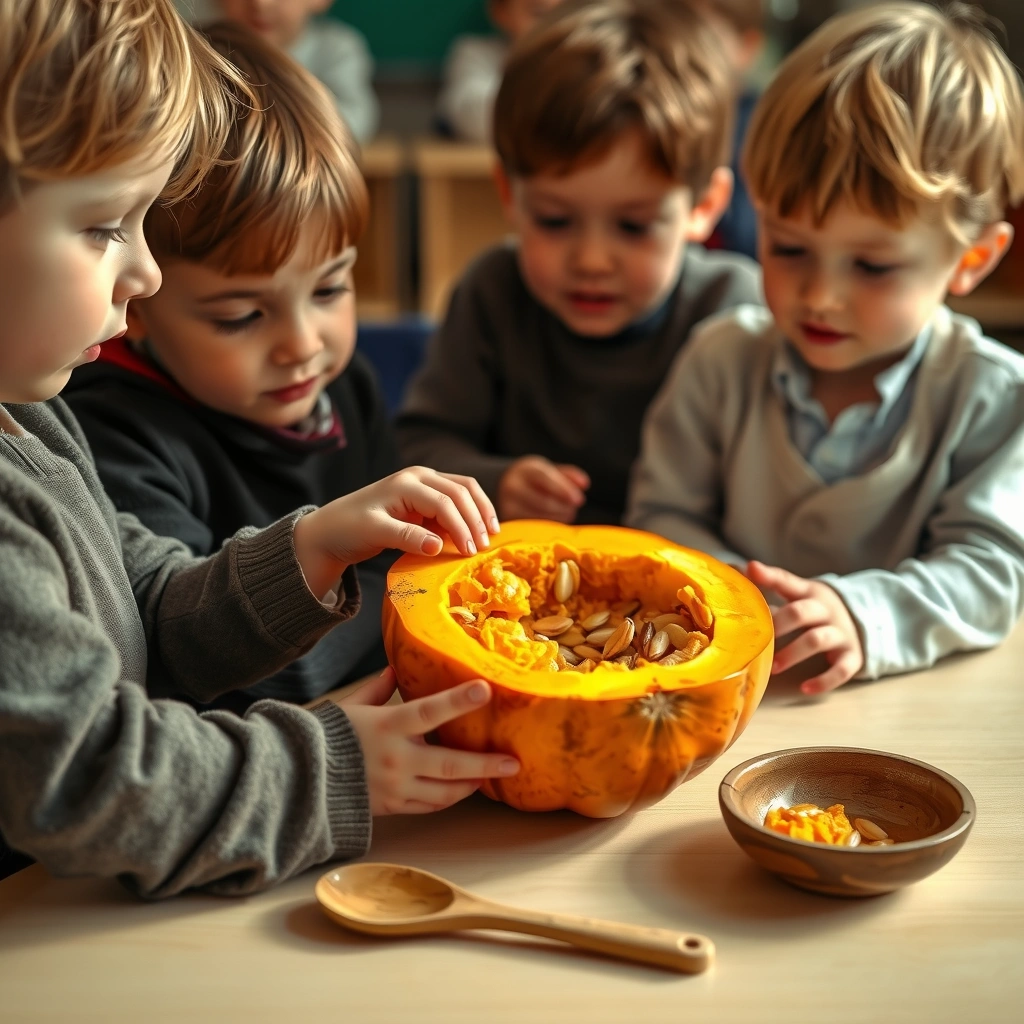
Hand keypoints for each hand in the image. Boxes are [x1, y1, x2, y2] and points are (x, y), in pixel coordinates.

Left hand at [293, 467, 498, 599]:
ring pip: (464, 490)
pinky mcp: (426, 496)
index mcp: (407, 483)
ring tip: (490, 536)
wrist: (333, 528)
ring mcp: (424, 484)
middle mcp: (419, 477)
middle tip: (483, 548)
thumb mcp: (375, 533)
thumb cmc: (350, 528)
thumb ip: (407, 538)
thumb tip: (438, 547)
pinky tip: (476, 533)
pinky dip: (470, 514)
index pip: (445, 502)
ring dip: (479, 512)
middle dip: (476, 519)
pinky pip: (456, 500)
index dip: (461, 527)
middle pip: (461, 491)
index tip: (469, 552)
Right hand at [336, 668, 519, 814]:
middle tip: (513, 761)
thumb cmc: (323, 736)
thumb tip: (394, 669)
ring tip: (492, 776)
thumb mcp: (350, 707)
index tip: (486, 689)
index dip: (458, 701)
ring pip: (444, 792)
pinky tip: (461, 790)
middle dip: (485, 764)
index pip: (429, 712)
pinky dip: (447, 798)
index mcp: (386, 727)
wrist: (295, 779)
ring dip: (471, 785)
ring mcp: (394, 787)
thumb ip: (377, 690)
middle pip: (450, 764)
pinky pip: (428, 806)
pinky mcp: (390, 807)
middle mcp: (395, 759)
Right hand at [498, 456, 589, 521]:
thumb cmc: (535, 479)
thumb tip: (585, 484)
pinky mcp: (509, 522)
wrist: (506, 486)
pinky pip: (534, 528)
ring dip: (559, 517)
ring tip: (566, 512)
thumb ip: (568, 475)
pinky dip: (549, 526)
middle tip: (574, 507)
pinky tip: (555, 520)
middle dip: (564, 507)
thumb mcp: (549, 471)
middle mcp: (512, 487)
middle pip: (544, 501)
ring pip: (540, 517)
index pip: (545, 478)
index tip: (579, 500)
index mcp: (525, 470)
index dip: (563, 489)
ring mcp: (508, 505)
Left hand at [746, 561, 863, 694]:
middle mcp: (825, 610)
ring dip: (793, 653)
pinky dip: (824, 680)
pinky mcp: (852, 656)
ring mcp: (841, 632)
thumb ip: (768, 585)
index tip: (751, 569)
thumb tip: (731, 569)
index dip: (769, 576)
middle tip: (758, 639)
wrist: (863, 620)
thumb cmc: (815, 609)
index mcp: (808, 592)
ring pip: (818, 640)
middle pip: (801, 612)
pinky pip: (842, 669)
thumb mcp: (797, 594)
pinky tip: (805, 688)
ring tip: (773, 668)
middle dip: (778, 624)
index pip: (787, 581)